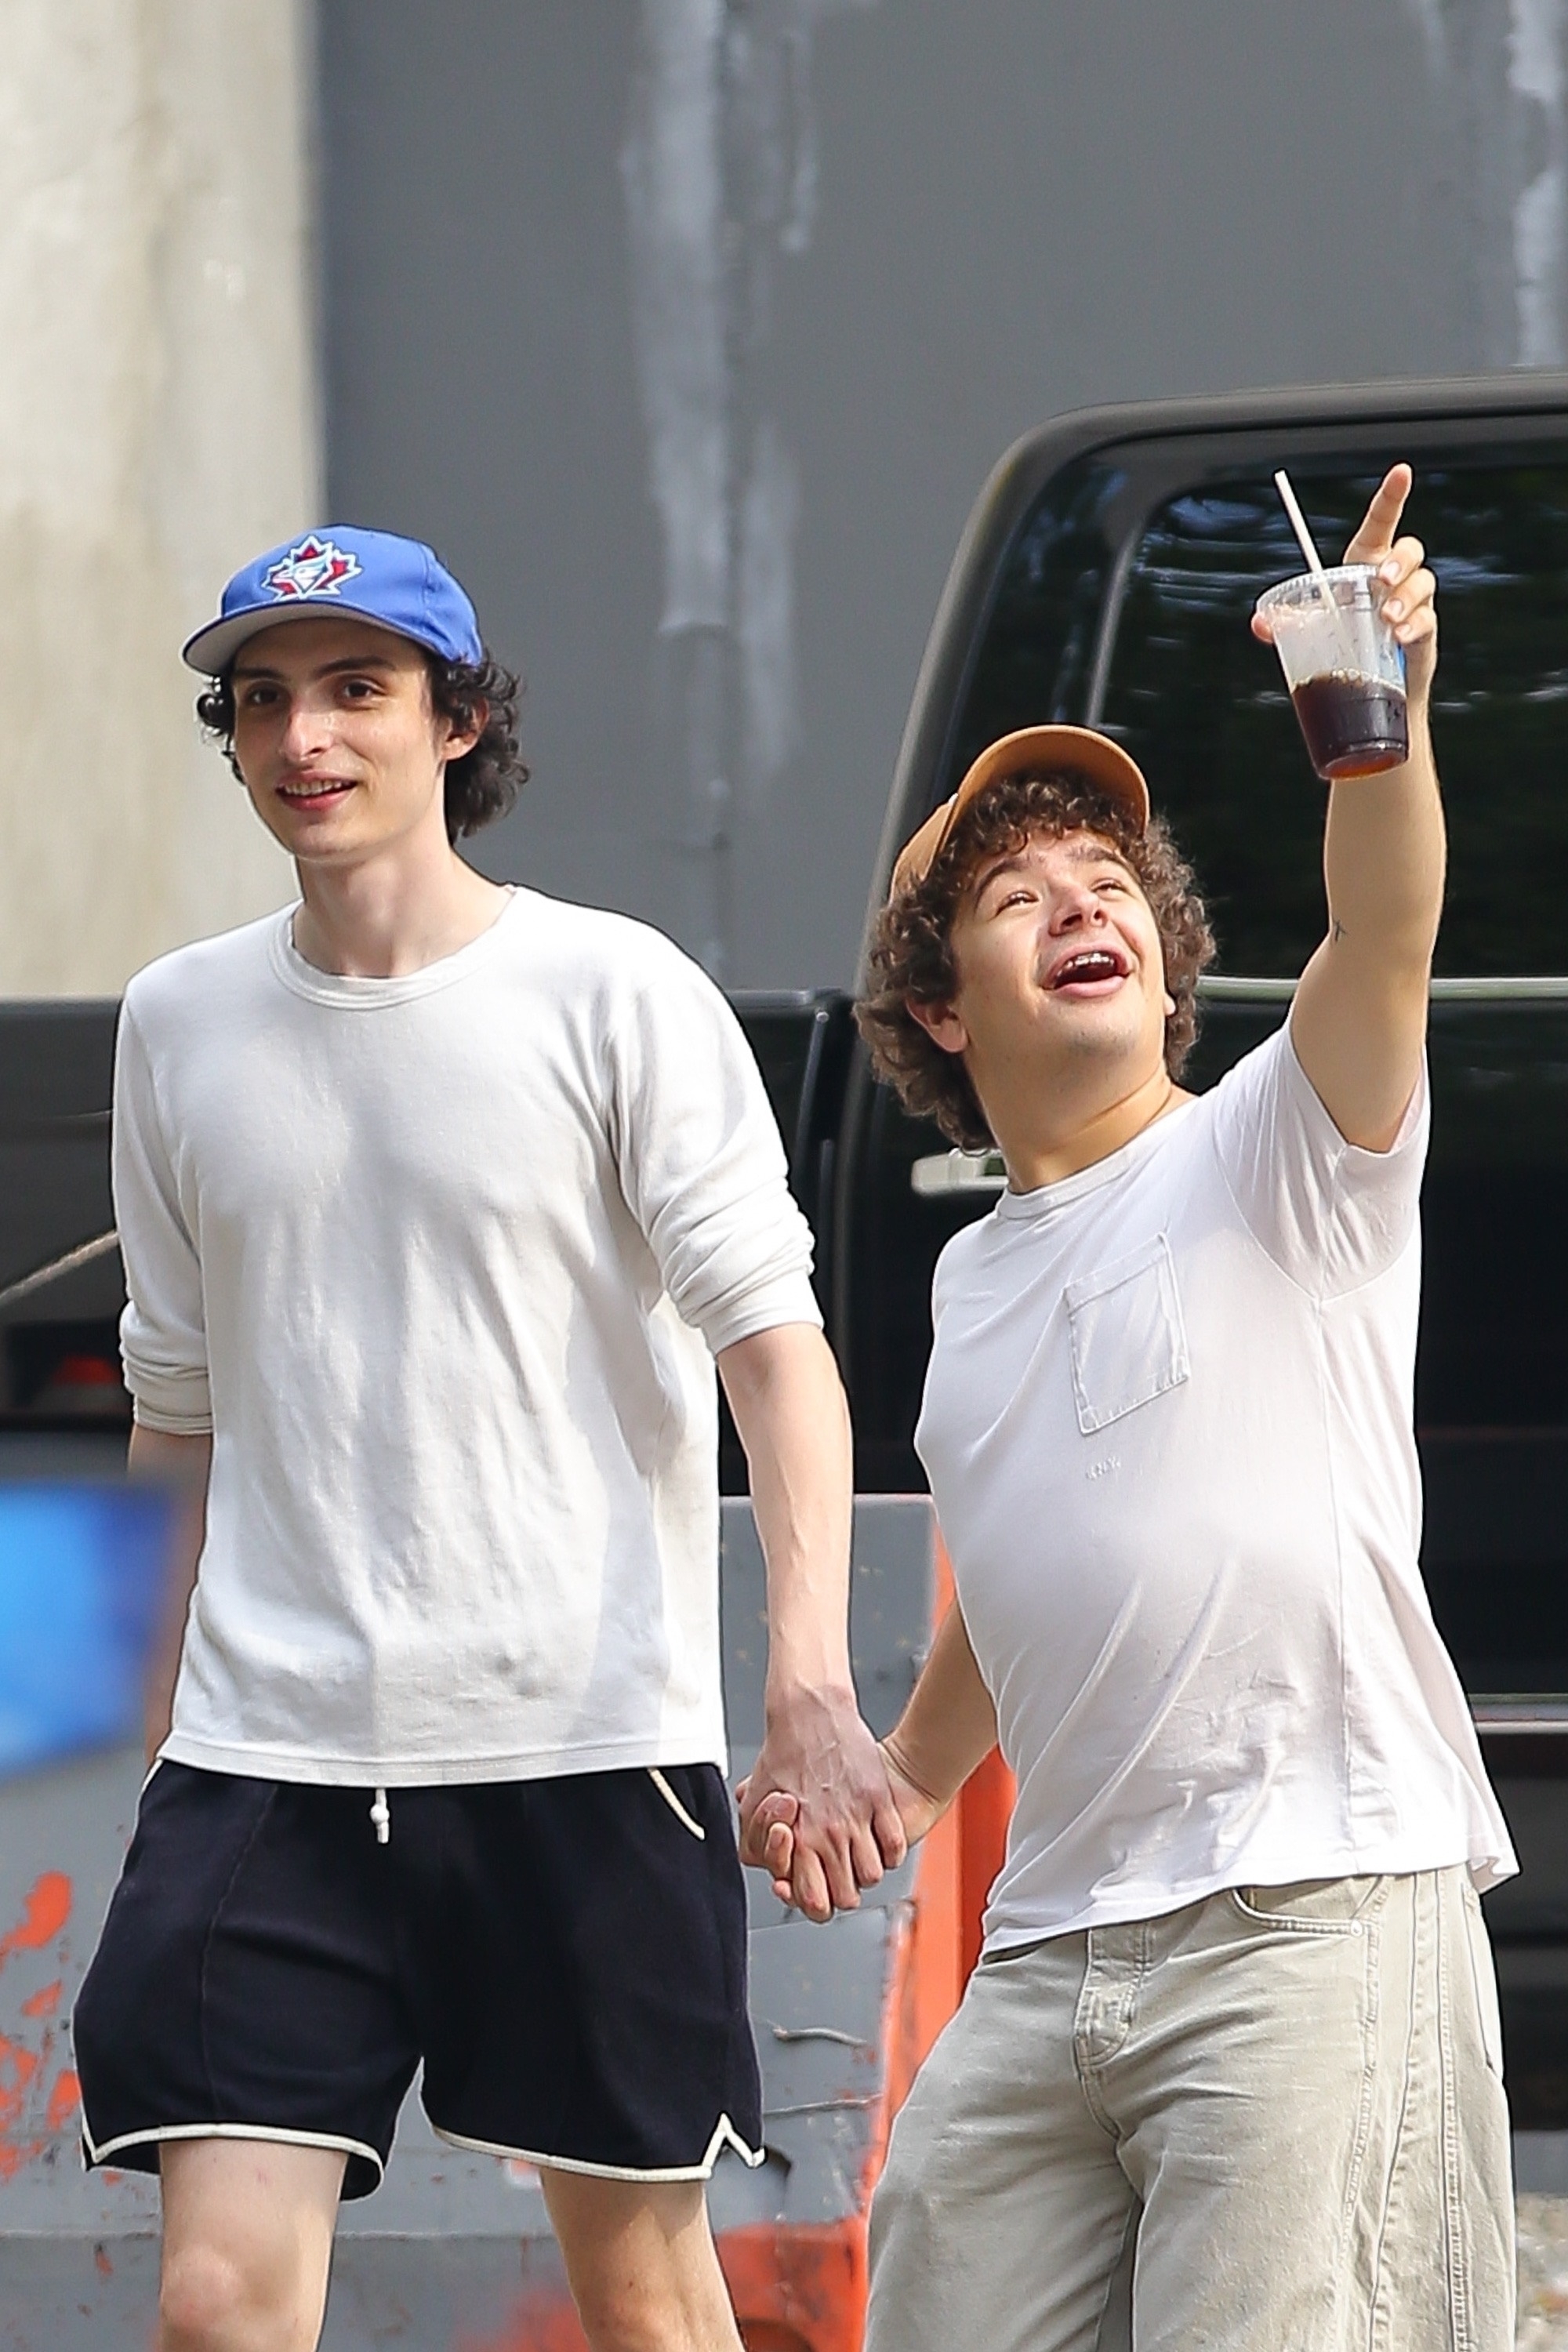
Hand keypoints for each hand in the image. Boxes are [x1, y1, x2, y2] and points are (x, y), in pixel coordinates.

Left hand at [736, 1685, 906, 1923]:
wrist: (810, 1712)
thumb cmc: (781, 1754)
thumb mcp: (753, 1804)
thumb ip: (758, 1845)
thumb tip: (775, 1873)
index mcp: (798, 1839)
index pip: (815, 1903)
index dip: (816, 1902)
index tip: (815, 1888)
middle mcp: (829, 1834)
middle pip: (848, 1897)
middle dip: (842, 1889)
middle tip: (837, 1872)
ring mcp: (856, 1817)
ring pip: (872, 1875)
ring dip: (866, 1868)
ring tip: (856, 1852)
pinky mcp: (878, 1799)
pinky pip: (895, 1847)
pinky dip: (889, 1849)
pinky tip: (876, 1838)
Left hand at [1252, 463, 1437, 707]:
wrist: (1369, 686)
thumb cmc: (1342, 645)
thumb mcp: (1310, 629)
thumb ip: (1287, 622)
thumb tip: (1259, 623)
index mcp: (1363, 565)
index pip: (1380, 523)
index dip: (1391, 496)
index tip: (1401, 471)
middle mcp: (1392, 579)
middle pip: (1410, 549)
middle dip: (1399, 560)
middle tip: (1381, 578)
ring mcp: (1411, 604)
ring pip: (1423, 582)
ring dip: (1406, 597)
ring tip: (1388, 618)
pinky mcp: (1423, 632)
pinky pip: (1427, 619)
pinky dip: (1415, 626)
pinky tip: (1399, 637)